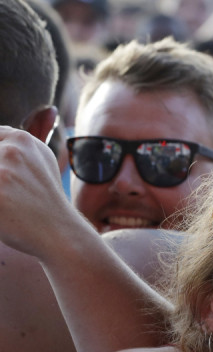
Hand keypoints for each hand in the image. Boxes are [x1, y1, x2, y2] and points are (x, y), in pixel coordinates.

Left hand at [0, 126, 86, 258]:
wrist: (61, 235)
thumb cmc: (45, 201)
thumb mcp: (42, 161)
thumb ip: (38, 132)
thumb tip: (50, 109)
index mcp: (21, 139)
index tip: (8, 180)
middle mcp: (12, 150)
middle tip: (9, 192)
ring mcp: (3, 171)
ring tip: (7, 202)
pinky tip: (3, 211)